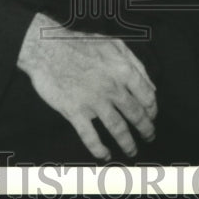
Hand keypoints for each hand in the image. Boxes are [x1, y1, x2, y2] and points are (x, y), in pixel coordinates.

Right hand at [16, 12, 156, 159]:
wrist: (47, 48)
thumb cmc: (80, 43)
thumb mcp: (114, 44)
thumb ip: (135, 64)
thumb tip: (151, 86)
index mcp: (123, 70)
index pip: (146, 96)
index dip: (152, 109)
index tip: (152, 116)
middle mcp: (112, 88)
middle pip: (135, 114)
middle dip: (145, 128)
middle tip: (149, 136)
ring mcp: (93, 101)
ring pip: (117, 128)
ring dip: (128, 143)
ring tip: (132, 151)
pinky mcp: (74, 111)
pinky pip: (90, 136)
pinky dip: (99, 148)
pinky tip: (105, 154)